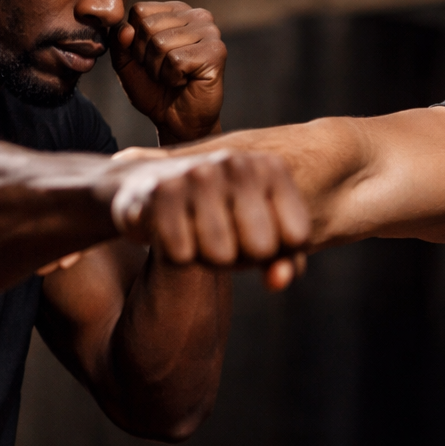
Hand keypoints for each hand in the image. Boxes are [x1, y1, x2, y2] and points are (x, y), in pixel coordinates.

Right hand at [105, 149, 310, 289]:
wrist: (148, 185)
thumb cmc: (217, 212)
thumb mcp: (260, 230)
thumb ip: (284, 257)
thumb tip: (278, 281)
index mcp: (271, 167)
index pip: (296, 237)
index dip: (275, 252)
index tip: (255, 237)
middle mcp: (237, 164)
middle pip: (261, 248)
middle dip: (241, 258)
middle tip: (222, 239)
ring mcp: (198, 174)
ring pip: (221, 255)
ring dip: (208, 258)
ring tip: (196, 234)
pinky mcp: (162, 192)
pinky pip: (183, 255)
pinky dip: (178, 255)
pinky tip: (172, 232)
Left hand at [112, 1, 225, 144]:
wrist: (176, 121)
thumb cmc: (155, 90)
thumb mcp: (127, 64)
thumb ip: (119, 42)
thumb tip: (126, 29)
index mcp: (177, 11)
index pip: (139, 11)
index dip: (134, 41)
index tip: (149, 58)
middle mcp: (197, 16)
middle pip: (148, 26)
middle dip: (146, 57)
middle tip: (162, 71)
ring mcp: (210, 33)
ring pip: (160, 43)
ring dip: (159, 70)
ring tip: (173, 76)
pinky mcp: (216, 52)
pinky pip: (176, 60)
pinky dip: (172, 77)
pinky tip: (185, 81)